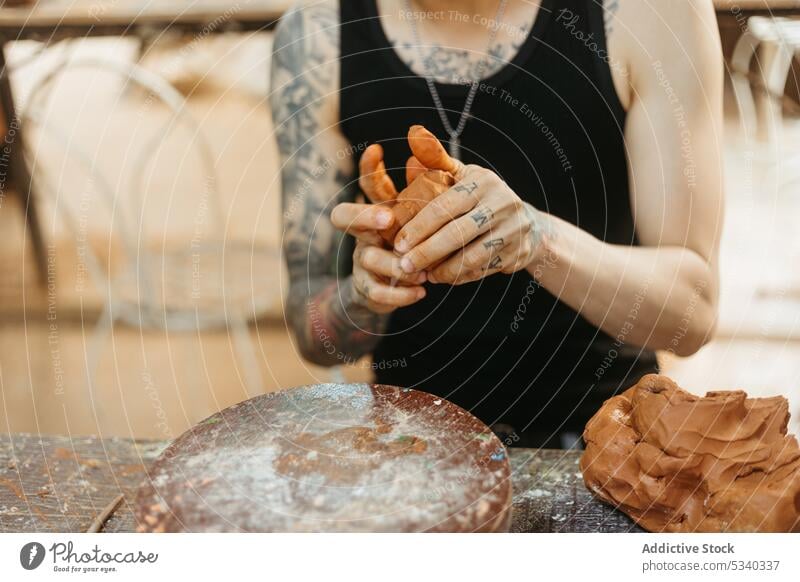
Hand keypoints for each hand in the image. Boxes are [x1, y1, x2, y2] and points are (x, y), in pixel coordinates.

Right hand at [332, 143, 426, 313]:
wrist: (390, 292)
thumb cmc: (412, 246)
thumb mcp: (422, 218)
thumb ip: (423, 190)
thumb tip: (418, 158)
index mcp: (379, 211)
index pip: (368, 185)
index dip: (369, 168)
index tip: (377, 150)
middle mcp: (363, 233)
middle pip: (343, 216)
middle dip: (363, 215)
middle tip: (388, 219)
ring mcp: (362, 260)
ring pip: (367, 257)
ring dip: (394, 264)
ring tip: (421, 272)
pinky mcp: (366, 288)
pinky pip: (376, 292)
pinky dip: (399, 294)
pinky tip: (421, 292)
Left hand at [394, 164, 547, 284]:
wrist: (527, 224)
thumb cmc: (481, 197)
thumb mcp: (461, 175)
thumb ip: (435, 158)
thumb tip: (413, 132)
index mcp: (481, 182)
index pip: (444, 206)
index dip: (419, 226)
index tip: (398, 242)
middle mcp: (500, 203)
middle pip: (457, 233)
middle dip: (426, 252)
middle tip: (404, 264)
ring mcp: (511, 230)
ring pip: (471, 256)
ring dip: (443, 269)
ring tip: (422, 274)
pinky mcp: (516, 253)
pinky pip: (482, 269)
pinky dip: (460, 276)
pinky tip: (442, 277)